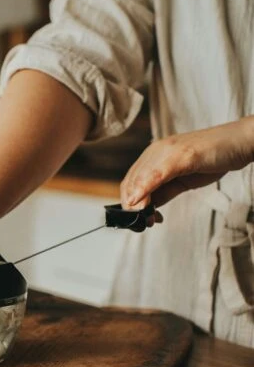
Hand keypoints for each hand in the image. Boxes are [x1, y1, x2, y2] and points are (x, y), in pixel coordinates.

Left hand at [121, 117, 253, 210]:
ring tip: (145, 219)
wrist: (238, 143)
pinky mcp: (181, 155)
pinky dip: (146, 189)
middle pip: (132, 181)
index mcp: (153, 156)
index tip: (136, 219)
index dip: (129, 203)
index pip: (131, 181)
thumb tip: (147, 208)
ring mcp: (167, 151)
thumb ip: (164, 191)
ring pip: (141, 178)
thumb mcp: (182, 180)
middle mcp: (155, 151)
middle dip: (133, 206)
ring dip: (139, 203)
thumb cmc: (211, 160)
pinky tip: (141, 202)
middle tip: (140, 222)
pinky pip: (158, 173)